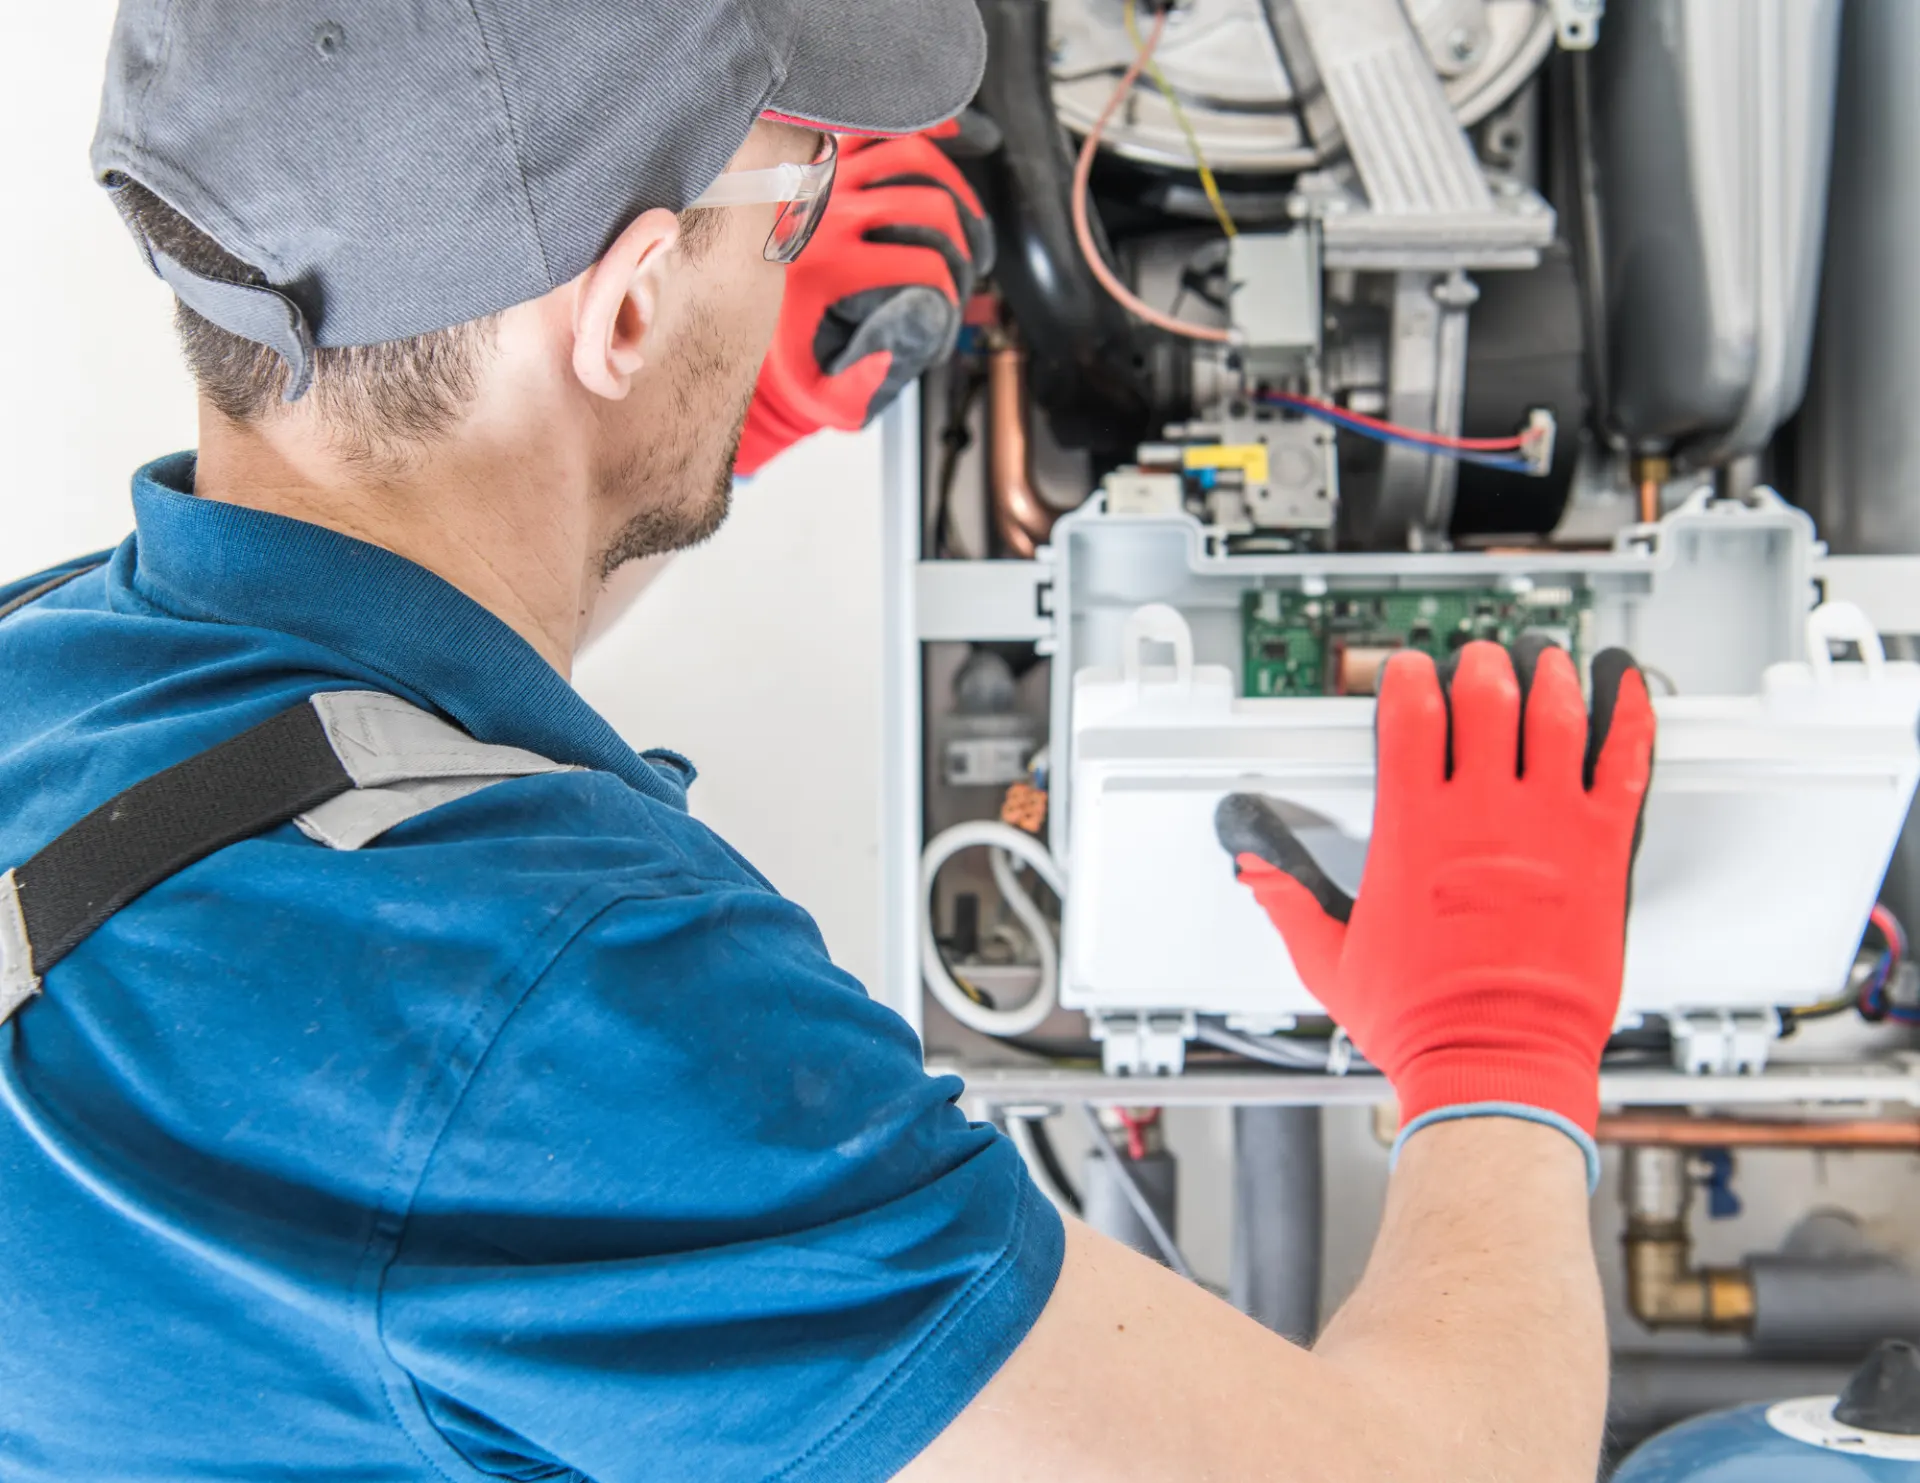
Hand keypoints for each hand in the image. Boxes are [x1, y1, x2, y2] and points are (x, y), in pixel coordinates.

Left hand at [735, 132, 992, 475]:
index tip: (949, 308)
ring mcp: (826, 178)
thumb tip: (919, 332)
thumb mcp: (822, 391)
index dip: (952, 291)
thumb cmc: (788, 355)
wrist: (735, 319)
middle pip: (929, 205)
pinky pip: (879, 128)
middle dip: (962, 244)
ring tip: (965, 226)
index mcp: (827, 267)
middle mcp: (825, 214)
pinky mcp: (825, 159)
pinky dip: (920, 129)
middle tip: (965, 271)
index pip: (923, 264)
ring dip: (955, 190)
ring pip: (913, 156)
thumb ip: (867, 382)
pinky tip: (949, 141)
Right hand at [1214, 639, 1654, 1167]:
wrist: (1496, 1065)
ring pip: (1555, 715)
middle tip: (1479, 661)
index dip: (1407, 678)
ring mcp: (1548, 828)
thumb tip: (1255, 870)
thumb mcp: (1329, 960)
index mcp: (1413, 831)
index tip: (1408, 671)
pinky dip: (1628, 717)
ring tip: (1544, 660)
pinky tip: (1626, 690)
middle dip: (1479, 666)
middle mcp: (1481, 816)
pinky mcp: (1601, 852)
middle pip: (1485, 697)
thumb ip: (1289, 902)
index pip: (1410, 715)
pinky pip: (1624, 764)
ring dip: (1548, 676)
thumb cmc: (1422, 1022)